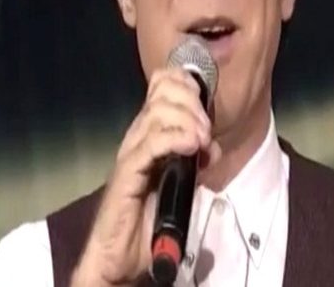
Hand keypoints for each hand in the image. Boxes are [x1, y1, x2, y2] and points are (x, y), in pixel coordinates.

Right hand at [71, 68, 219, 285]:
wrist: (120, 252)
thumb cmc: (148, 217)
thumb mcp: (182, 182)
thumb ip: (196, 162)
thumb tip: (213, 148)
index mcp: (150, 131)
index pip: (162, 86)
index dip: (185, 81)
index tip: (205, 97)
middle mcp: (138, 135)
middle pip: (162, 93)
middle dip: (192, 102)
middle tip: (206, 129)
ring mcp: (131, 151)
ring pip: (158, 113)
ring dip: (188, 120)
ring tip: (201, 140)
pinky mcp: (128, 171)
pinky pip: (151, 143)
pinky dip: (174, 138)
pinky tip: (191, 145)